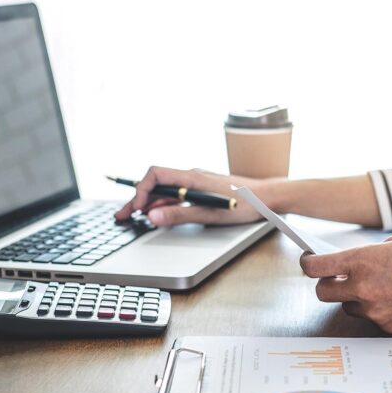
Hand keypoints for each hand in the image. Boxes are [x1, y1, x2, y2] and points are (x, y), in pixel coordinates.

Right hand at [114, 166, 268, 226]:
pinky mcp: (202, 189)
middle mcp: (192, 176)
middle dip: (138, 199)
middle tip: (123, 216)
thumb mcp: (210, 214)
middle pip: (156, 183)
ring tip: (134, 216)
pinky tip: (157, 214)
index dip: (141, 190)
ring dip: (149, 202)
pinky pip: (176, 194)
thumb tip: (152, 217)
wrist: (268, 197)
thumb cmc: (245, 204)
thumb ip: (180, 216)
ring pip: (165, 190)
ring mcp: (197, 182)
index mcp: (192, 177)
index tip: (134, 208)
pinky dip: (163, 203)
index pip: (156, 175)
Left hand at [300, 233, 391, 333]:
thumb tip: (363, 258)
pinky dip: (379, 310)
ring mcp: (375, 311)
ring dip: (355, 299)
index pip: (316, 267)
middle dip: (327, 286)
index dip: (308, 264)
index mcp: (363, 261)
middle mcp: (363, 288)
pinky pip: (373, 319)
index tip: (310, 262)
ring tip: (381, 289)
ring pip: (348, 308)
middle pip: (322, 293)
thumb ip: (375, 252)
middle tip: (339, 280)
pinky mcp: (389, 327)